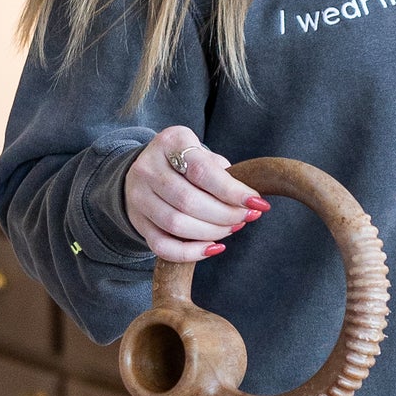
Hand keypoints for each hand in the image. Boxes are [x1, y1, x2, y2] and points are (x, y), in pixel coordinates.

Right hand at [123, 127, 268, 261]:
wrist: (147, 172)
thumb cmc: (185, 163)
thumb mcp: (202, 154)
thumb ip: (223, 173)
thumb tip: (250, 202)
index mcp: (169, 143)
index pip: (202, 171)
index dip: (232, 191)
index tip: (257, 202)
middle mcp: (148, 168)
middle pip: (188, 201)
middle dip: (225, 214)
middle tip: (246, 217)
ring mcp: (138, 197)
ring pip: (176, 224)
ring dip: (212, 232)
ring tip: (232, 228)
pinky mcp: (138, 222)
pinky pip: (163, 246)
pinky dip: (191, 253)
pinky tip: (214, 247)